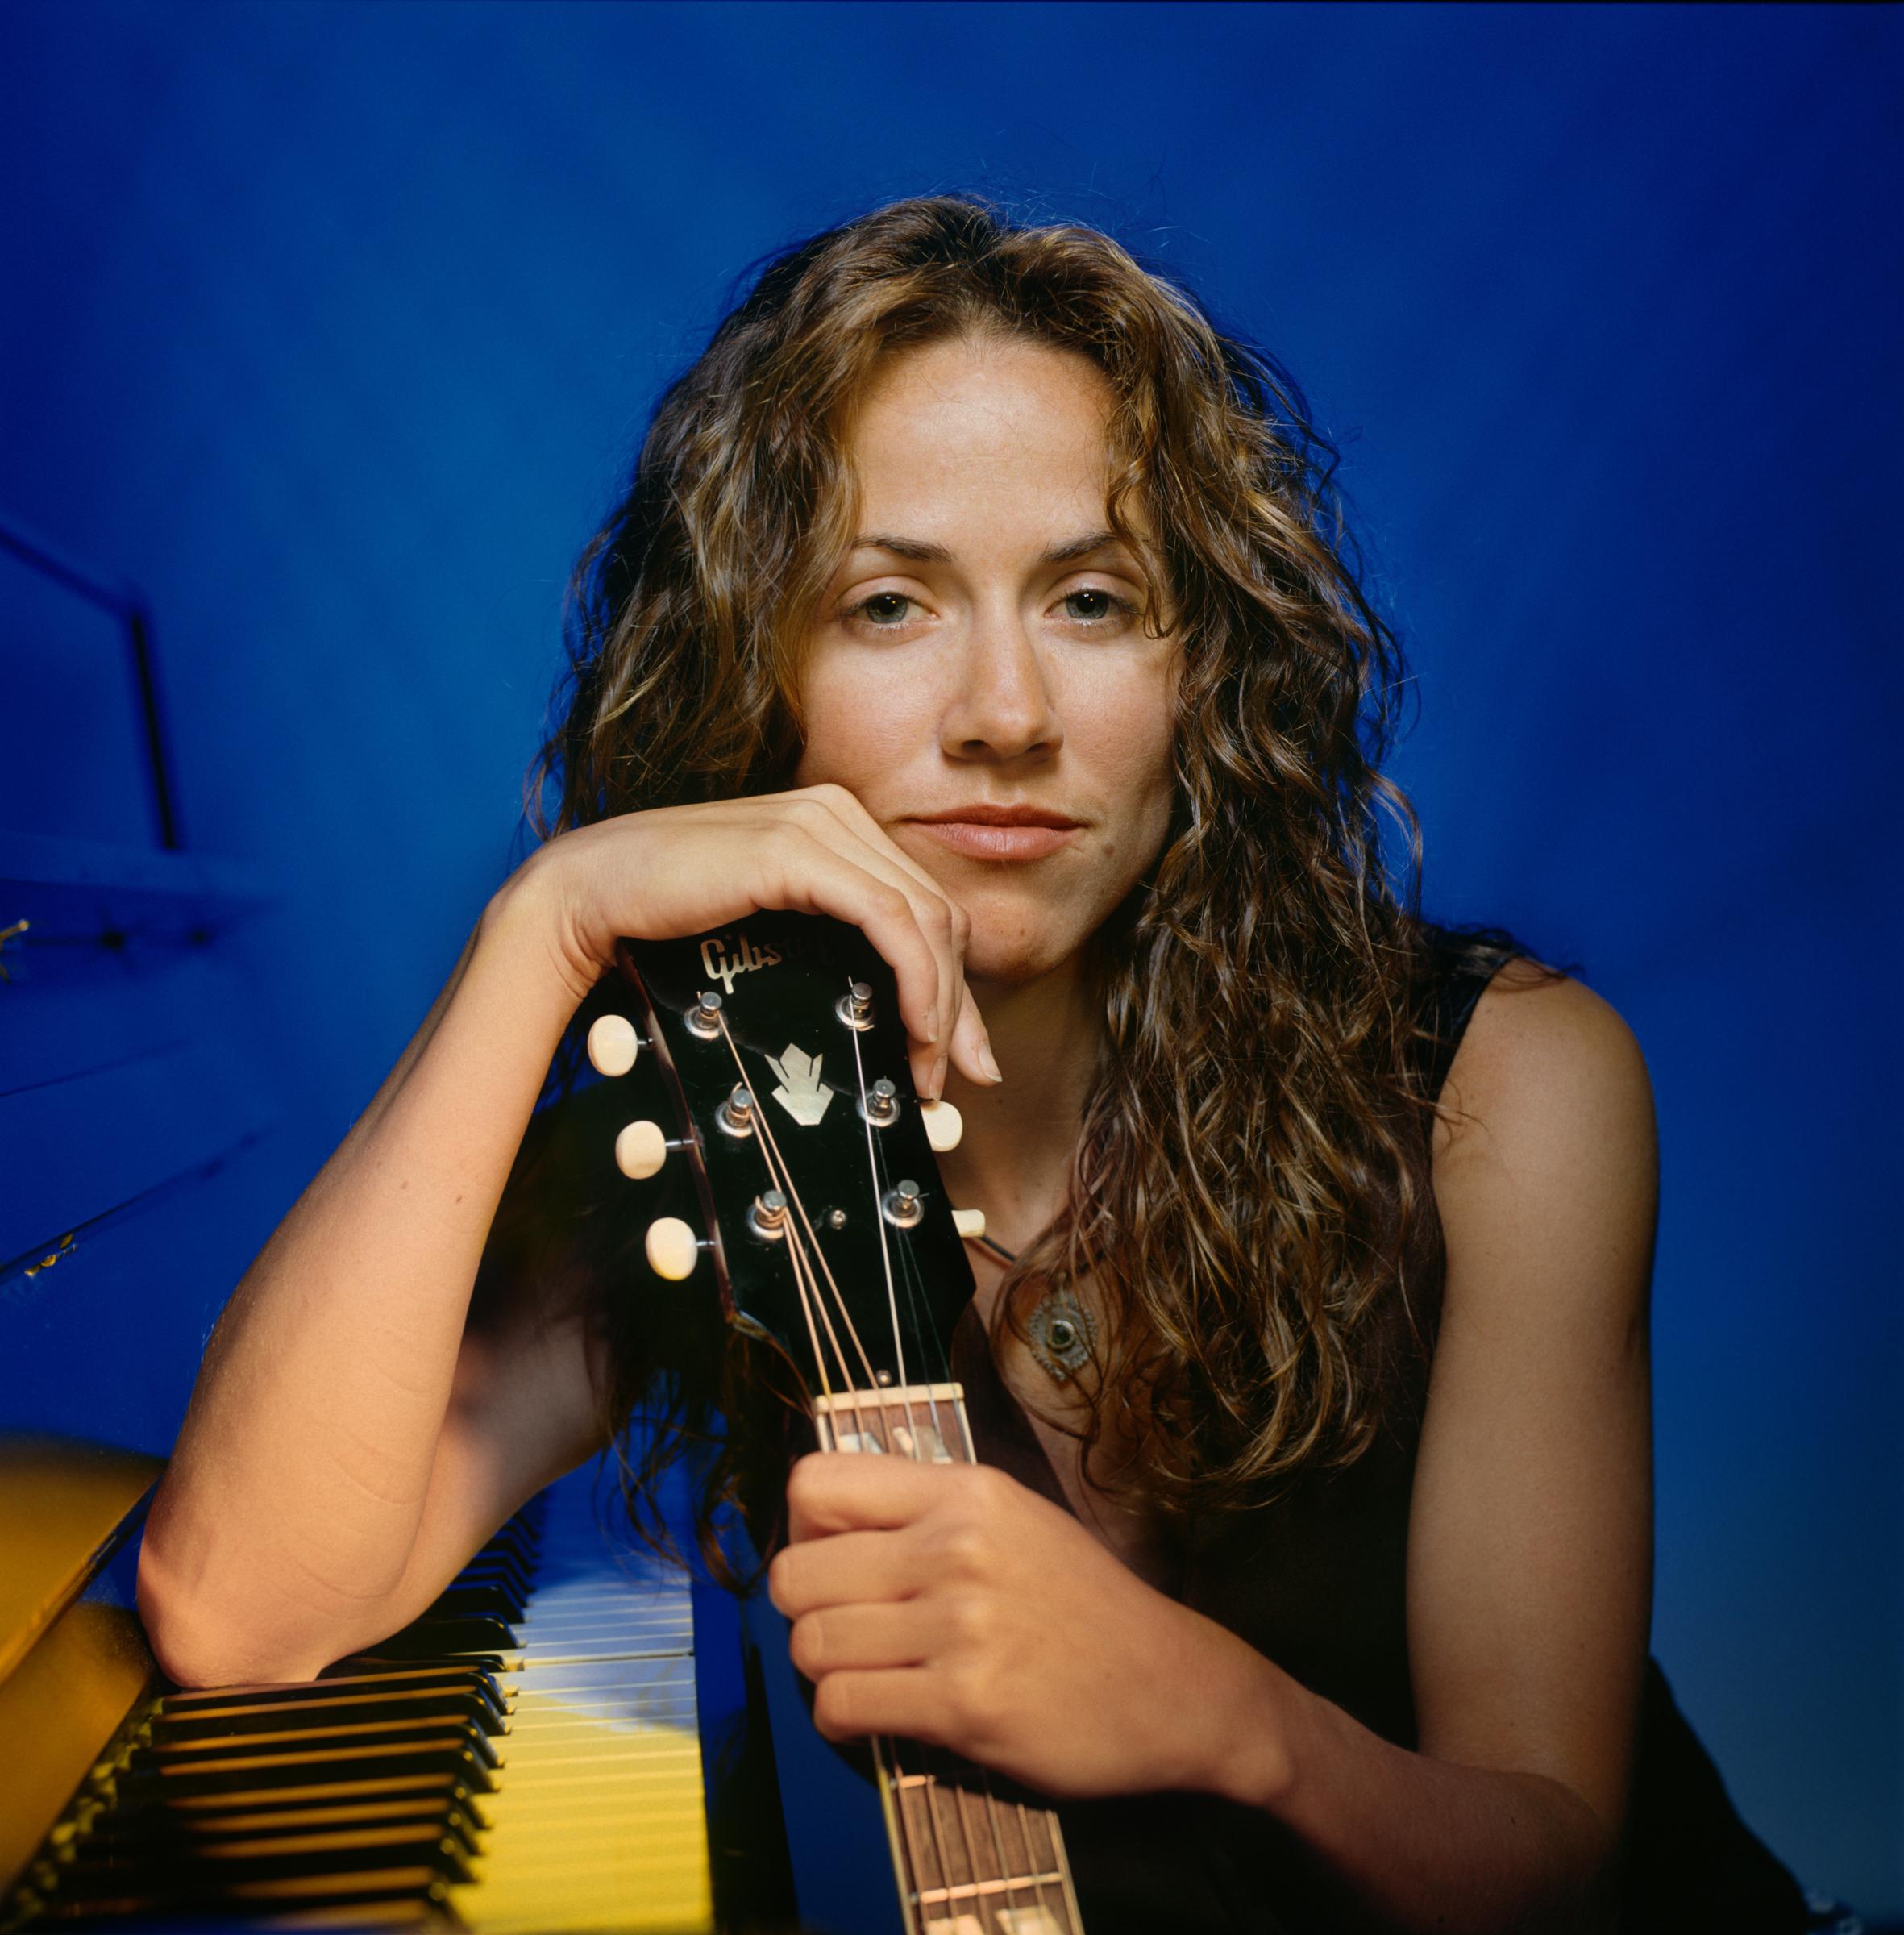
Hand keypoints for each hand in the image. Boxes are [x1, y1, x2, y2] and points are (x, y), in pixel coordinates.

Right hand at [494, 783, 997, 1098]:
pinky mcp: (795, 849)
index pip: (925, 906)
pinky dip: (913, 977)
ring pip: (924, 916)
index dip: (955, 984)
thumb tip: (892, 1021)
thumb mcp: (771, 942)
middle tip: (957, 1076)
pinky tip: (911, 1026)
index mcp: (835, 826)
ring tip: (927, 1067)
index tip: (961, 1056)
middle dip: (959, 1003)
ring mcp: (819, 824)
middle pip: (938, 912)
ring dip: (939, 1001)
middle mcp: (836, 813)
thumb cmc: (666, 926)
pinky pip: (888, 917)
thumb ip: (831, 956)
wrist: (588, 897)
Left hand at [766, 1452, 1279, 1800]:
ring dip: (822, 1669)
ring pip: (811, 1645)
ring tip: (860, 1673)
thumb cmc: (1082, 1605)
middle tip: (841, 1629)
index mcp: (965, 1492)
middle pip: (796, 1574)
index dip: (800, 1528)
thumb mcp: (1012, 1521)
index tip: (828, 1559)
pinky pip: (843, 1707)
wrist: (1171, 1686)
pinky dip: (838, 1720)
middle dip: (804, 1611)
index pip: (815, 1484)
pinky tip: (869, 1715)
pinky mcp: (964, 1703)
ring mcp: (960, 1626)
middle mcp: (956, 1547)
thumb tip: (822, 1520)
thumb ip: (926, 1511)